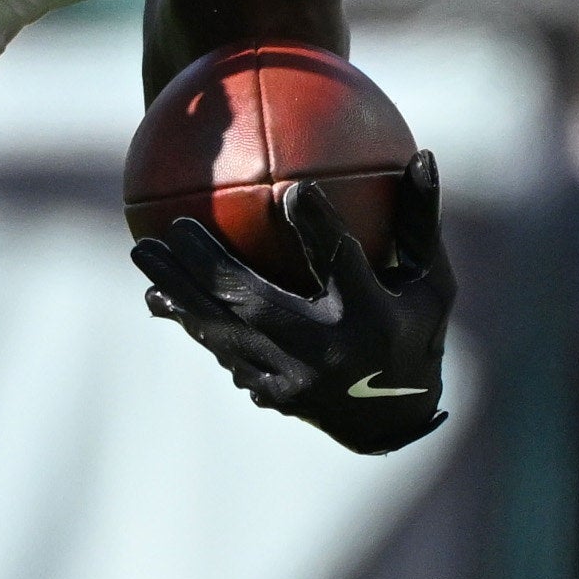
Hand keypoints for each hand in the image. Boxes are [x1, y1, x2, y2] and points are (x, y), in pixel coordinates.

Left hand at [131, 155, 453, 454]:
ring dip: (181, 291)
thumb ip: (420, 222)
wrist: (396, 422)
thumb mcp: (433, 280)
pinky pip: (225, 353)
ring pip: (226, 332)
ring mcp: (297, 381)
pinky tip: (160, 297)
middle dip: (207, 266)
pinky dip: (193, 322)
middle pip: (256, 304)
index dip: (320, 229)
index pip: (343, 266)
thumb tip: (422, 156)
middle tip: (171, 227)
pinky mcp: (274, 396)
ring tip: (145, 253)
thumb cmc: (416, 332)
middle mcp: (330, 353)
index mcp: (373, 318)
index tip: (293, 191)